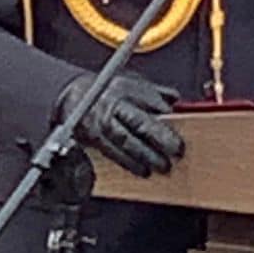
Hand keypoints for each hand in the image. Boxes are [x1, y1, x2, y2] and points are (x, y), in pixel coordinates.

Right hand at [56, 72, 184, 177]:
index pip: (151, 103)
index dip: (166, 120)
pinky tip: (141, 170)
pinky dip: (128, 163)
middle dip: (159, 138)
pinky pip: (111, 153)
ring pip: (125, 142)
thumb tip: (175, 100)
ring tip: (161, 166)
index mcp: (125, 90)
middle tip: (177, 151)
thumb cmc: (106, 92)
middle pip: (138, 123)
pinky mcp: (92, 138)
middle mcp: (112, 106)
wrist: (73, 98)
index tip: (180, 132)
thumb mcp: (132, 83)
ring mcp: (100, 123)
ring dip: (145, 156)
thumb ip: (155, 93)